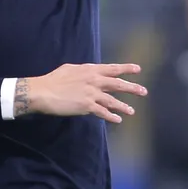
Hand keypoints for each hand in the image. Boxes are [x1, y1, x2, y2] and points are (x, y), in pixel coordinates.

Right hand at [19, 63, 147, 123]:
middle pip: (117, 84)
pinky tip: (117, 120)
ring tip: (132, 111)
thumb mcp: (70, 69)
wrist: (44, 91)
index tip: (138, 69)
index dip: (126, 69)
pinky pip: (103, 112)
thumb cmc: (54, 79)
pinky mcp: (87, 106)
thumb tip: (90, 73)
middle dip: (131, 88)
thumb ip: (83, 71)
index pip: (112, 69)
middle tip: (143, 91)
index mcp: (90, 69)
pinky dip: (111, 116)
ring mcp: (92, 94)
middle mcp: (94, 80)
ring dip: (123, 106)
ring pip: (112, 100)